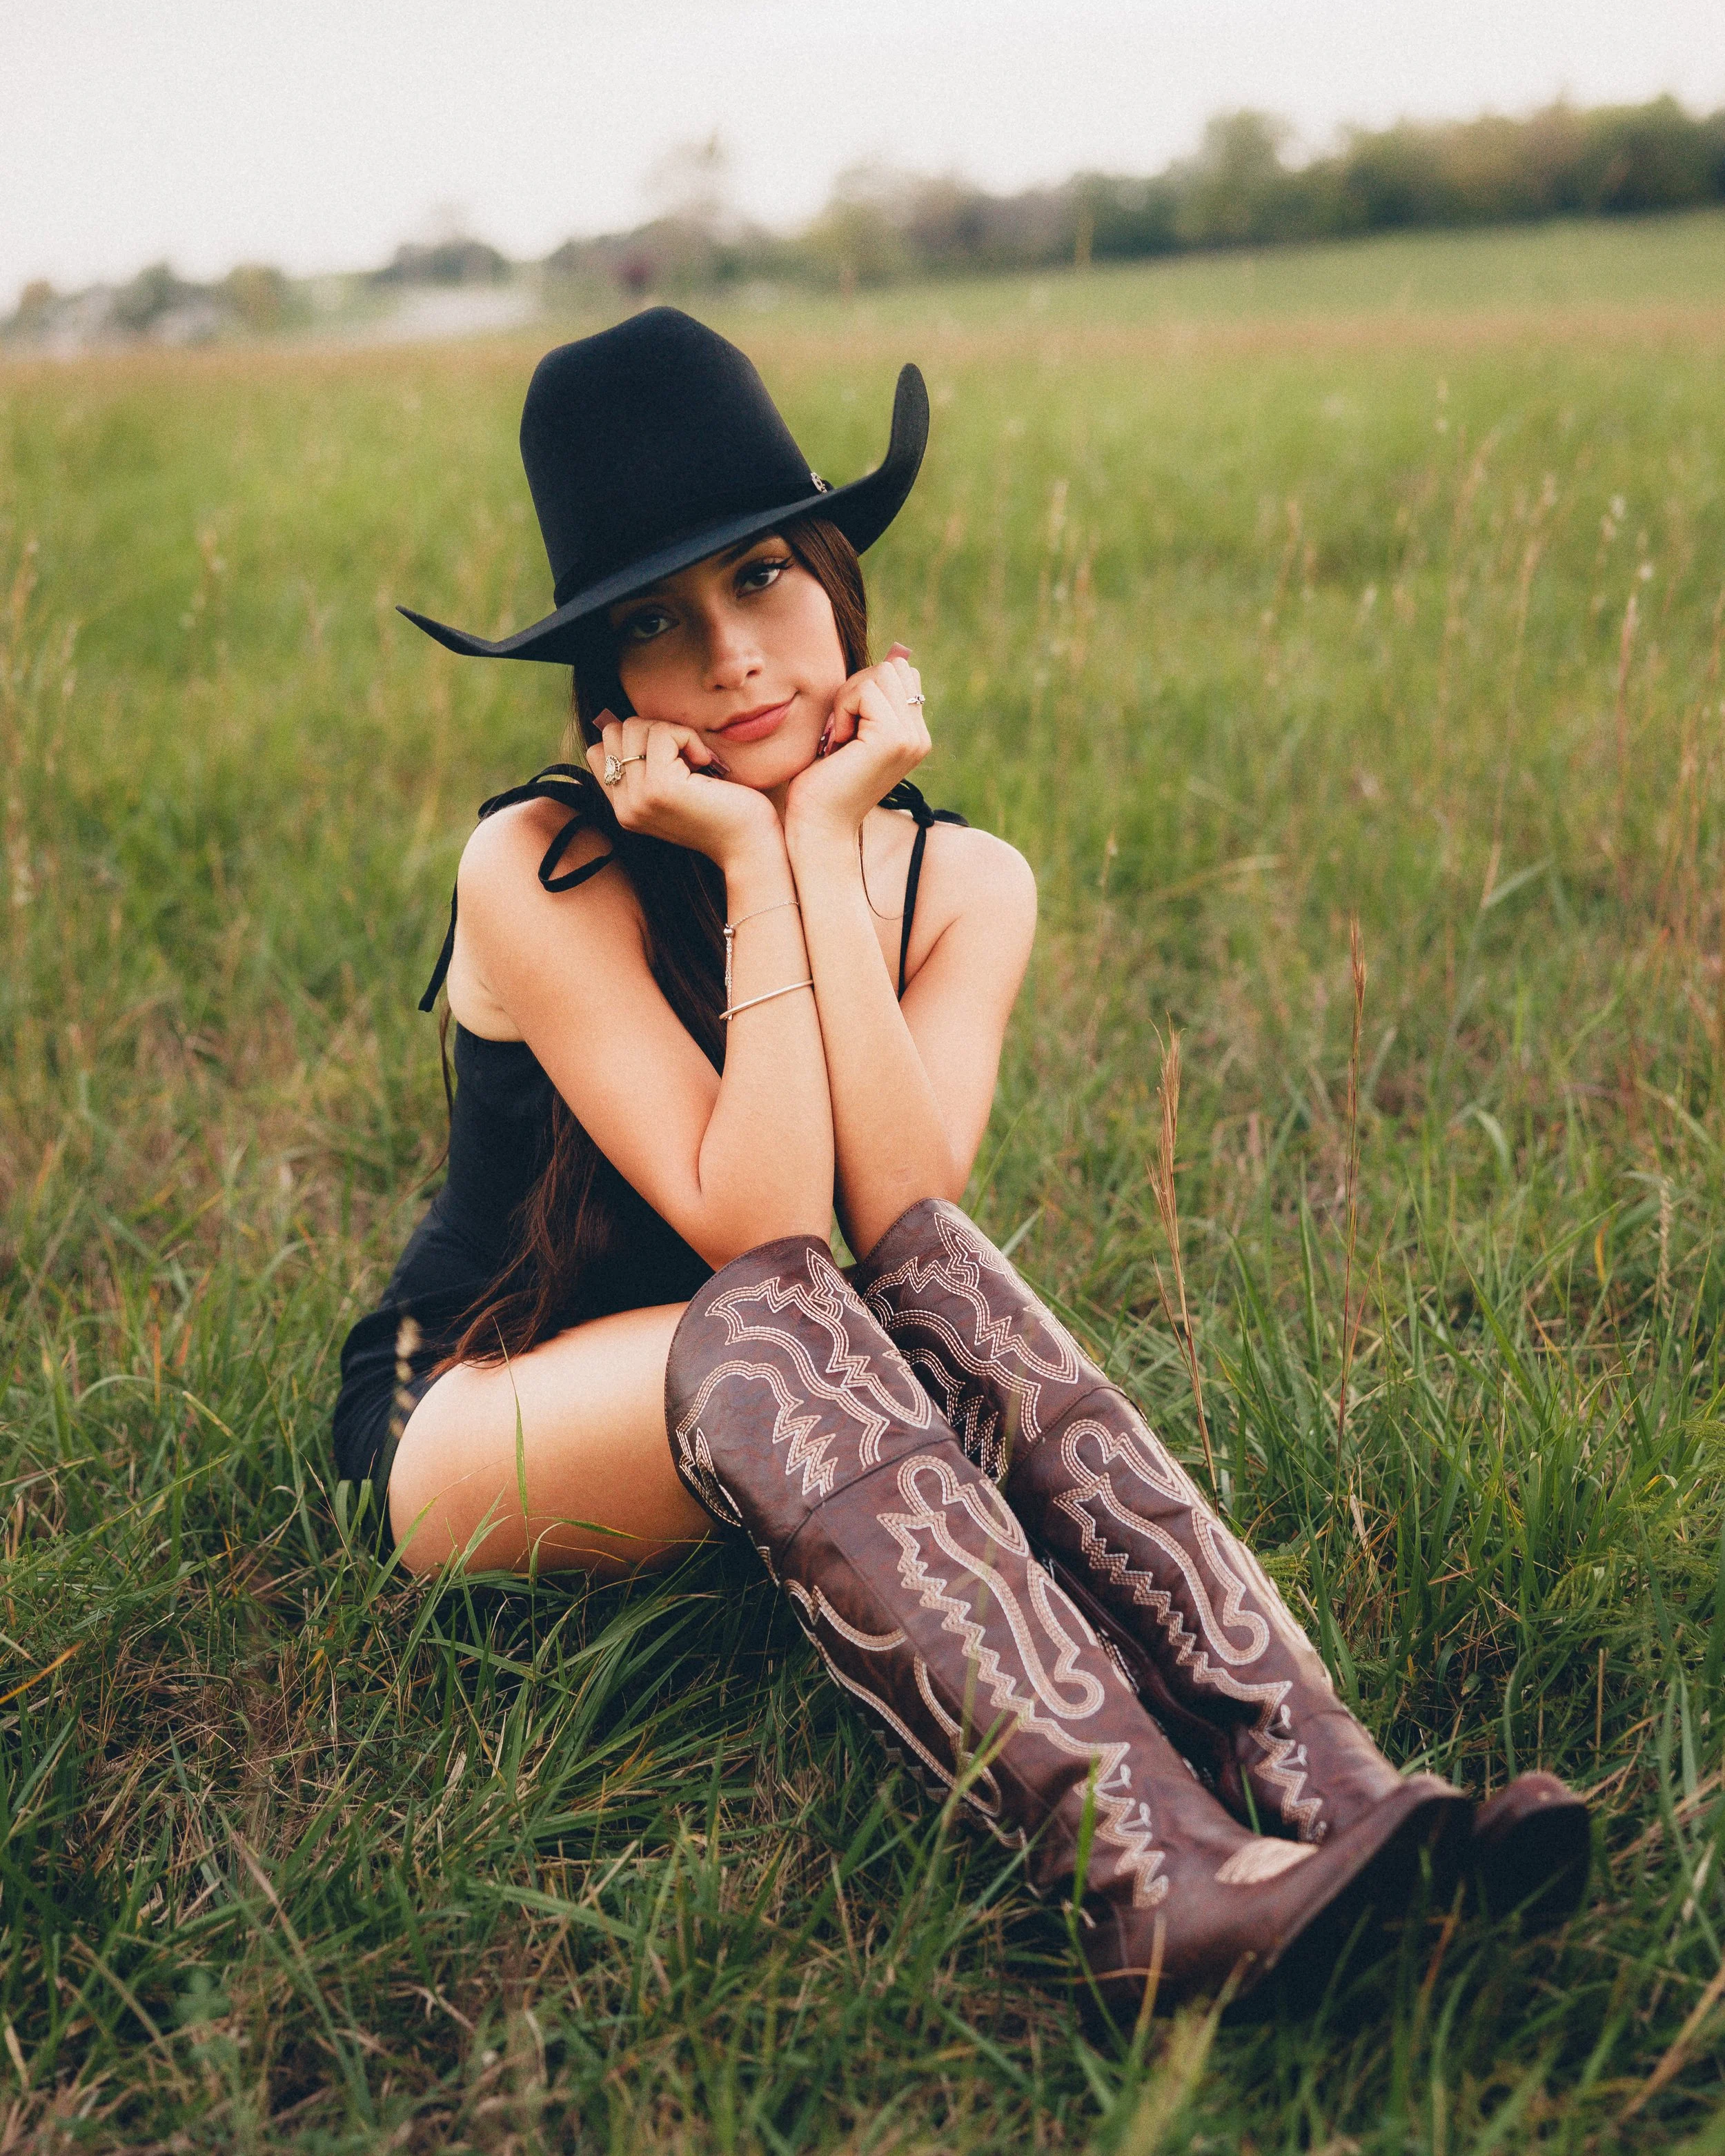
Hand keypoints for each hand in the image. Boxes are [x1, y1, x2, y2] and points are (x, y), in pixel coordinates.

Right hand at [586, 712, 777, 867]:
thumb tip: (636, 723)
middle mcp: (624, 806)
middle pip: (614, 732)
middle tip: (686, 756)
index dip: (635, 740)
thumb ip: (648, 767)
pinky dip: (687, 736)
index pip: (598, 751)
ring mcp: (638, 798)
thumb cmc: (725, 812)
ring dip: (671, 732)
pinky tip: (705, 761)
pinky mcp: (660, 787)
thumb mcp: (676, 789)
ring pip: (635, 727)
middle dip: (652, 731)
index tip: (672, 759)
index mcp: (624, 808)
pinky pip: (661, 732)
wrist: (749, 846)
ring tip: (696, 760)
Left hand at [784, 643, 929, 844]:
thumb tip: (891, 654)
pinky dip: (842, 710)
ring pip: (881, 674)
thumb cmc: (823, 782)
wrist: (819, 826)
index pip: (900, 674)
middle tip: (840, 729)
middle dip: (857, 688)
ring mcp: (912, 738)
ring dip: (848, 699)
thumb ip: (868, 701)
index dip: (865, 688)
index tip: (846, 727)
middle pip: (894, 668)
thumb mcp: (851, 733)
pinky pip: (866, 691)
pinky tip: (837, 742)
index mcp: (914, 735)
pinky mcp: (894, 738)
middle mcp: (920, 736)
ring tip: (839, 737)